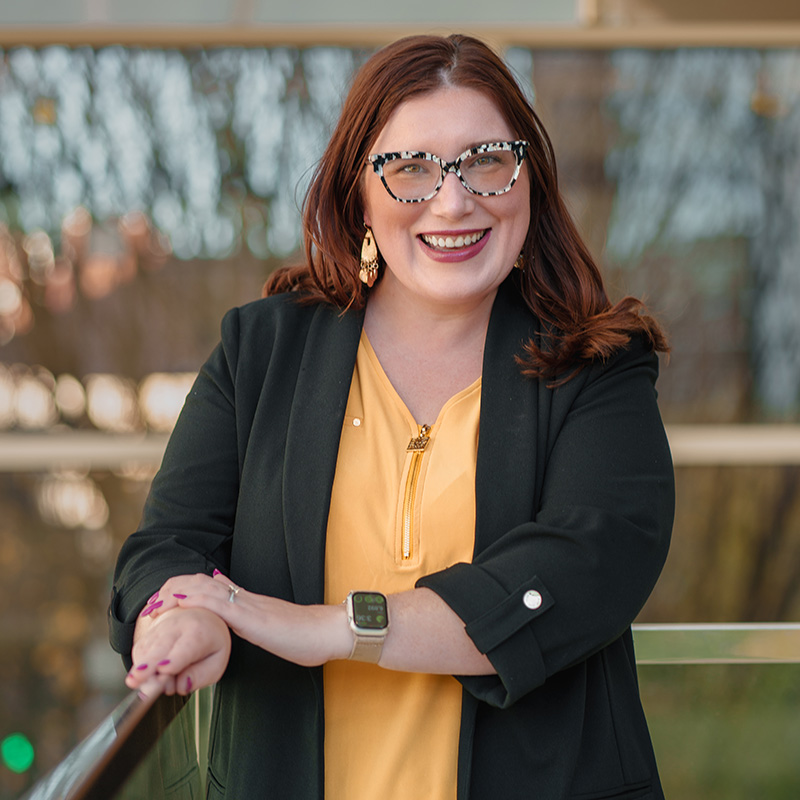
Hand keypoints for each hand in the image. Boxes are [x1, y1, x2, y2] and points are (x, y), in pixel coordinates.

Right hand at [125, 602, 230, 694]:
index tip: (165, 669)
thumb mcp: (216, 662)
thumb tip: (181, 686)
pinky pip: (139, 650)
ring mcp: (161, 627)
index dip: (174, 659)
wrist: (203, 615)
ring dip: (142, 670)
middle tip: (135, 681)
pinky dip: (140, 665)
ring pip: (146, 649)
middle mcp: (179, 626)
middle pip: (160, 647)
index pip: (186, 648)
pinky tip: (149, 674)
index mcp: (200, 634)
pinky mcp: (148, 633)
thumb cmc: (211, 643)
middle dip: (147, 664)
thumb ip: (201, 676)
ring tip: (149, 686)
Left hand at [172, 572, 351, 667]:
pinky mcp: (250, 617)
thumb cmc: (303, 636)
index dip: (184, 589)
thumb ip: (252, 620)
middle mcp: (244, 598)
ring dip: (176, 593)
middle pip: (201, 582)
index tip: (164, 600)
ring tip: (155, 603)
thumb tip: (237, 617)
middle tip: (150, 603)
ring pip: (205, 588)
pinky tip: (178, 603)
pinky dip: (194, 600)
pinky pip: (218, 604)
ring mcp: (247, 605)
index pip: (210, 586)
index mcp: (248, 602)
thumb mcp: (271, 627)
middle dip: (173, 589)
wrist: (325, 632)